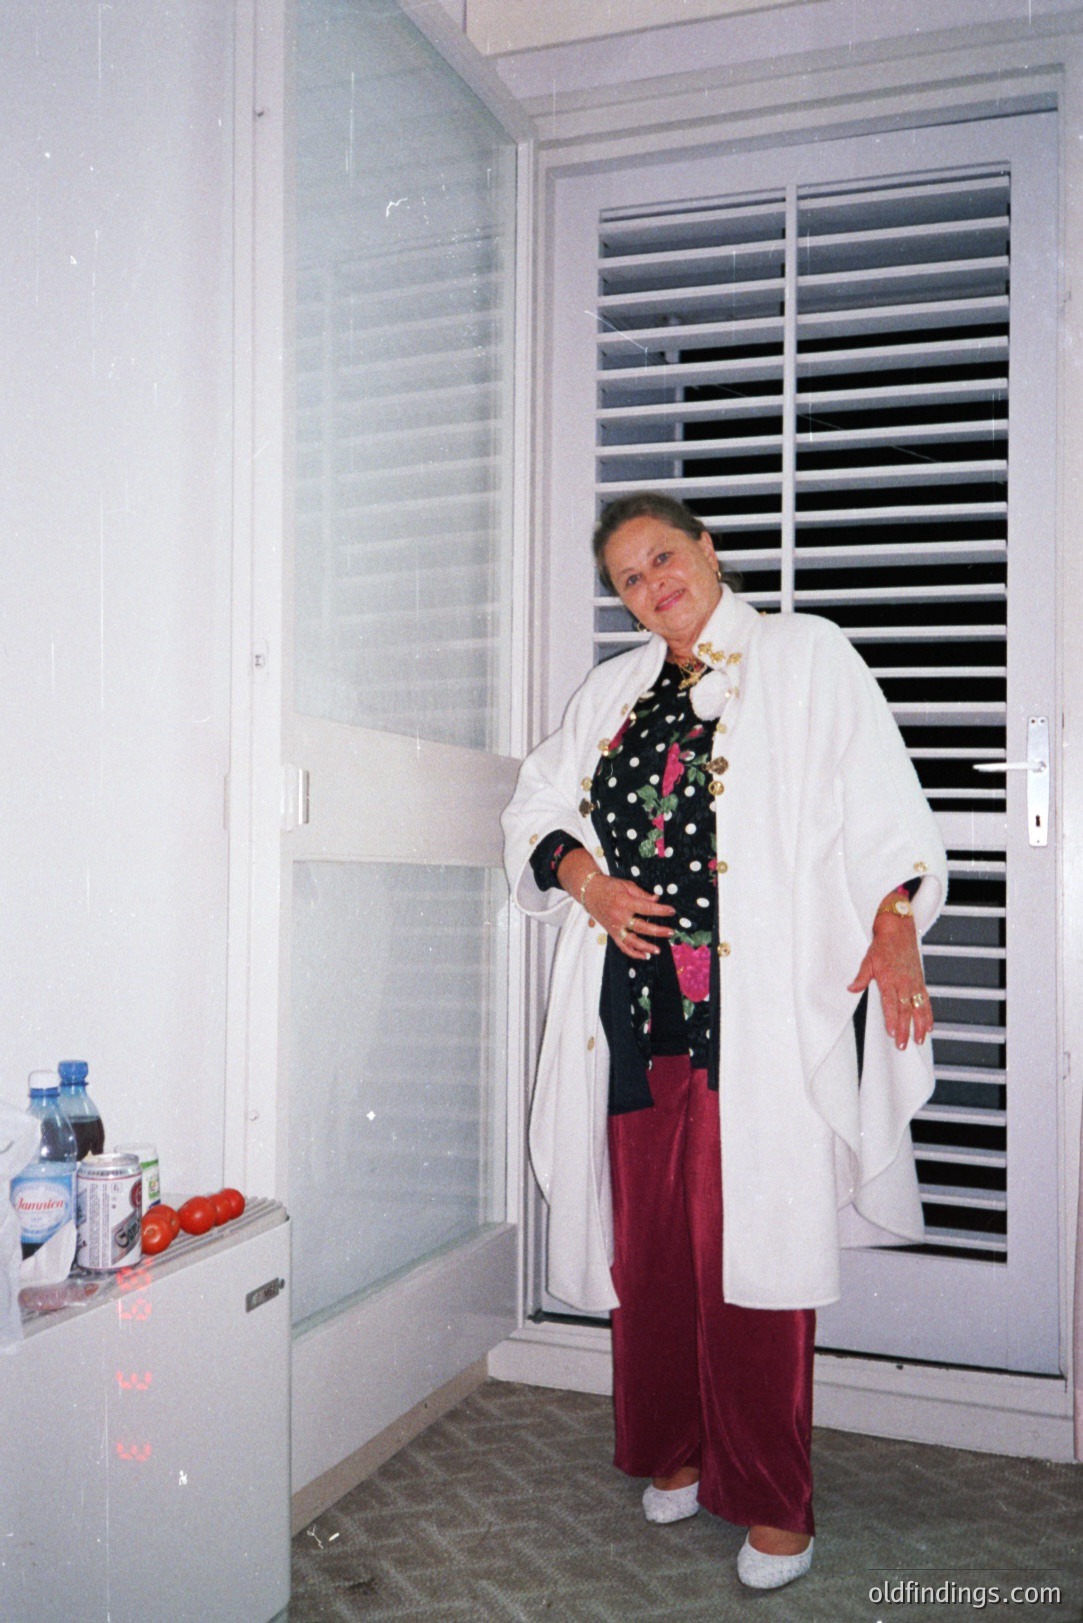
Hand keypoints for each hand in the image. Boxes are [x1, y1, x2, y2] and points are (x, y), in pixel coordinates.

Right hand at [585, 875, 675, 959]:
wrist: (589, 892)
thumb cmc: (608, 886)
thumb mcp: (626, 885)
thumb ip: (642, 894)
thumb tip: (657, 899)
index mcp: (625, 902)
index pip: (647, 908)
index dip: (661, 910)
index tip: (672, 911)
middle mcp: (619, 917)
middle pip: (642, 927)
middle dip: (658, 931)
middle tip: (671, 932)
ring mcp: (615, 927)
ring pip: (632, 941)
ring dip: (646, 947)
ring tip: (658, 950)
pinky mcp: (611, 932)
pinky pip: (622, 946)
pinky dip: (633, 952)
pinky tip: (643, 956)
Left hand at [848, 914, 932, 1049]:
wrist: (898, 929)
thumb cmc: (882, 945)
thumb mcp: (868, 960)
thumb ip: (861, 977)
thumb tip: (851, 989)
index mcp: (889, 979)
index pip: (891, 1004)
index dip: (892, 1020)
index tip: (892, 1033)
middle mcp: (904, 982)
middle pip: (905, 1010)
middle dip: (905, 1029)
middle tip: (903, 1045)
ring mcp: (914, 982)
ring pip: (919, 1008)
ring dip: (920, 1025)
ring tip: (919, 1040)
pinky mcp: (920, 980)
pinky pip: (926, 1000)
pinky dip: (928, 1014)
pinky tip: (929, 1026)